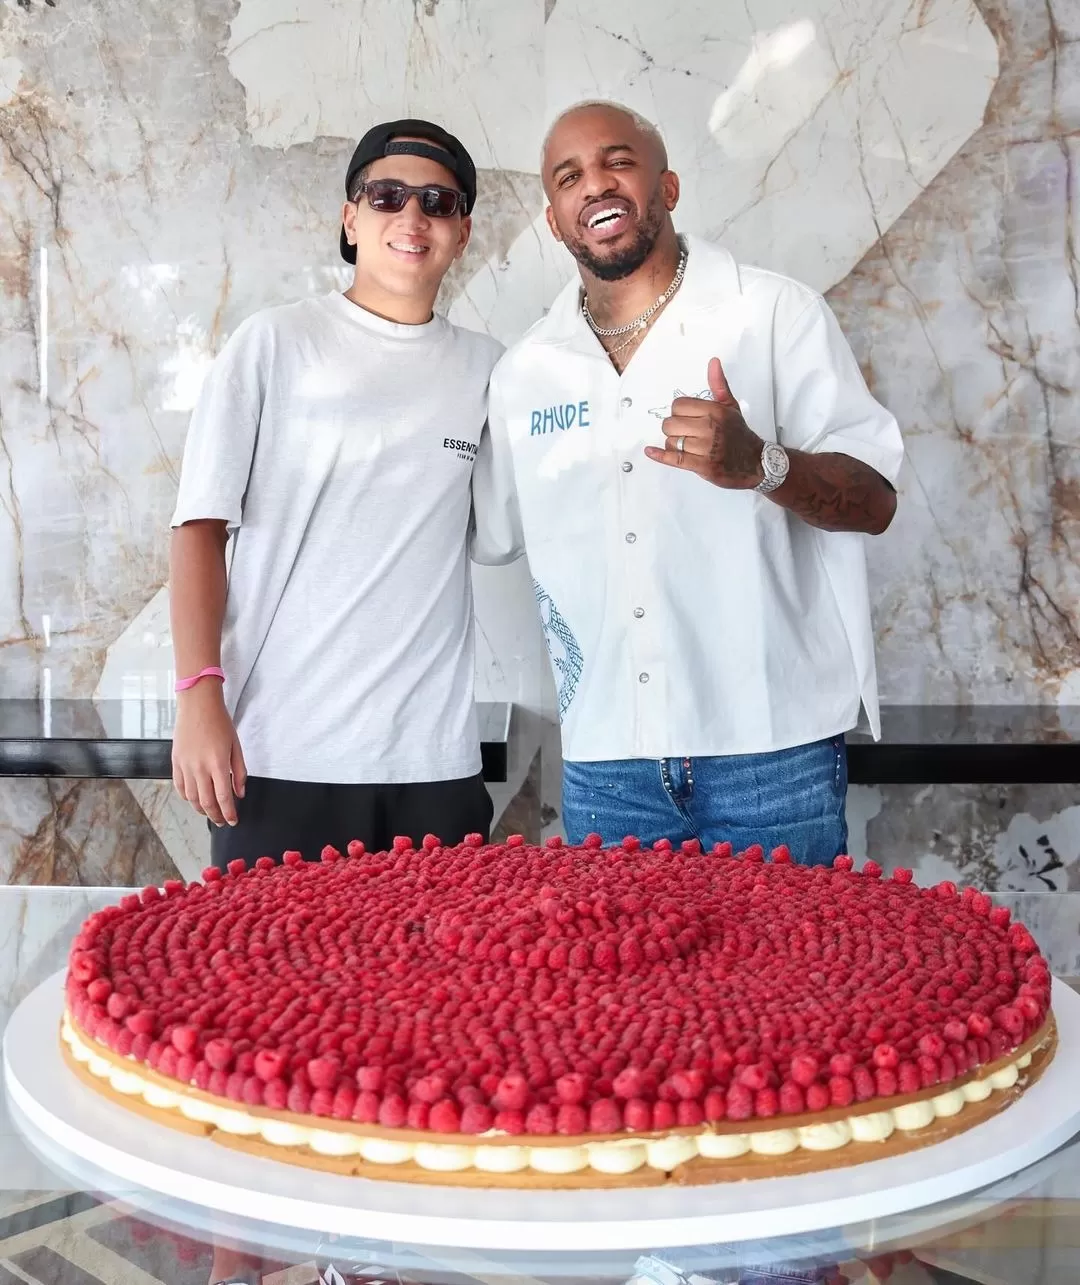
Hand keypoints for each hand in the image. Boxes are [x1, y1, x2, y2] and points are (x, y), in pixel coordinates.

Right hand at [171, 680, 246, 826]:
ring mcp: (185, 766)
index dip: (229, 813)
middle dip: (216, 816)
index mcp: (218, 764)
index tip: (233, 821)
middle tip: (223, 821)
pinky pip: (180, 787)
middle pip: (206, 803)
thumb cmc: (220, 723)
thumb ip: (239, 772)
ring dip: (201, 810)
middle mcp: (199, 768)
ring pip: (192, 798)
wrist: (197, 705)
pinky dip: (187, 798)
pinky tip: (195, 800)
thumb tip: (240, 793)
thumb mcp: (236, 746)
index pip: (223, 797)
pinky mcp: (175, 762)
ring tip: (210, 813)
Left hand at [644, 357, 764, 488]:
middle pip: (670, 424)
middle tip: (684, 433)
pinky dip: (660, 456)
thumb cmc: (739, 434)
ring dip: (674, 444)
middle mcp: (710, 427)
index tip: (686, 418)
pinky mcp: (702, 466)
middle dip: (673, 429)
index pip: (678, 406)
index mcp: (714, 410)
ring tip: (687, 446)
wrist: (755, 462)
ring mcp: (706, 448)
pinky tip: (650, 452)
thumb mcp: (731, 406)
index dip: (678, 412)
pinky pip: (674, 458)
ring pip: (671, 441)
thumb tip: (713, 362)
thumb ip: (718, 385)